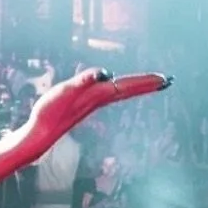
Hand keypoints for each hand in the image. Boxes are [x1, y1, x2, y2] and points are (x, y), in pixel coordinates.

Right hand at [14, 69, 169, 161]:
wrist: (41, 134)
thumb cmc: (50, 113)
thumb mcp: (65, 92)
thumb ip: (84, 80)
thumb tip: (105, 72)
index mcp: (99, 95)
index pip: (127, 86)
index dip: (145, 82)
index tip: (165, 79)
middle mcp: (100, 100)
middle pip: (128, 90)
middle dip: (147, 84)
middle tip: (167, 80)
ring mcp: (93, 103)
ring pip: (121, 92)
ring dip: (136, 86)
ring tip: (149, 82)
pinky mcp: (85, 104)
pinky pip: (109, 93)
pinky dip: (119, 88)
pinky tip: (116, 86)